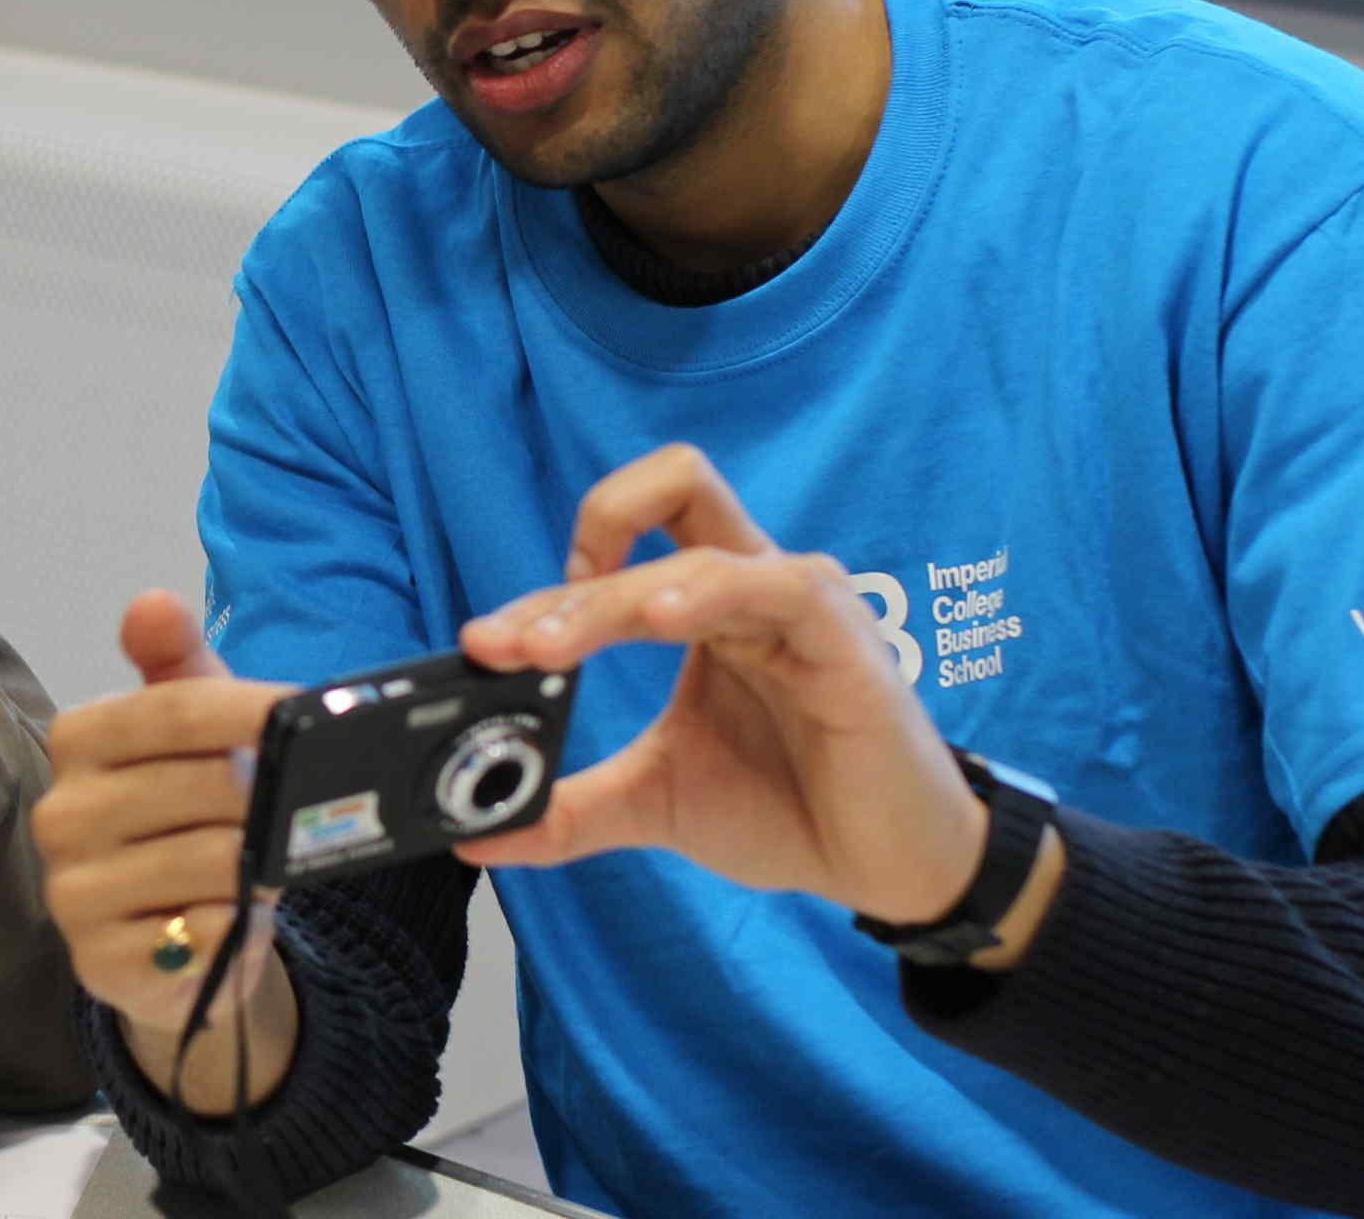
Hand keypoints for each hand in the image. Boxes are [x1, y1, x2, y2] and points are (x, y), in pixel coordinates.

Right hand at [32, 592, 299, 1112]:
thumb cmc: (189, 818)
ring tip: (260, 864)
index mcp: (77, 739)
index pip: (175, 711)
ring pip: (213, 860)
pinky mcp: (98, 962)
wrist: (177, 941)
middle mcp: (60, 813)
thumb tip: (152, 600)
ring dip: (258, 864)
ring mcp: (72, 892)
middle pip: (204, 785)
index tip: (307, 715)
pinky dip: (234, 923)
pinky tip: (227, 917)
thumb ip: (178, 663)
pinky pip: (201, 932)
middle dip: (264, 799)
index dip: (251, 712)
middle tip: (286, 812)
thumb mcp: (193, 734)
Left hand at [452, 445, 996, 929]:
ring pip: (693, 554)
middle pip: (663, 497)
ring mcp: (798, 601)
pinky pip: (774, 584)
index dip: (544, 589)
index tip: (487, 644)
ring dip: (609, 600)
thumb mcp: (656, 803)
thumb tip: (475, 835)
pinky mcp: (842, 637)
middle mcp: (748, 585)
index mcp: (704, 605)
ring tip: (550, 648)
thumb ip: (570, 810)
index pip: (616, 551)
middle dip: (572, 571)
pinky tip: (661, 622)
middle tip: (507, 643)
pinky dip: (707, 593)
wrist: (888, 867)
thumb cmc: (789, 810)